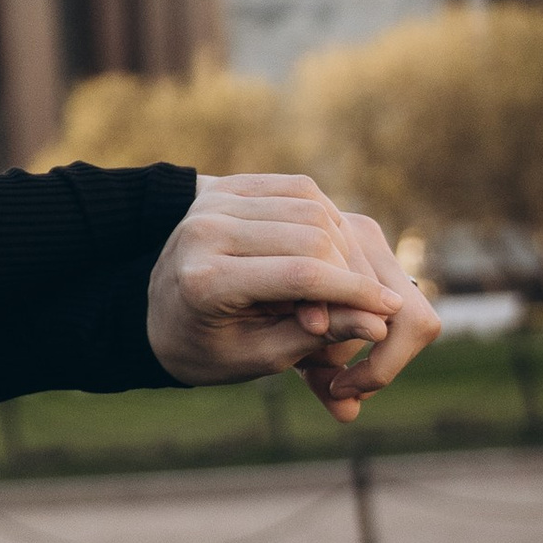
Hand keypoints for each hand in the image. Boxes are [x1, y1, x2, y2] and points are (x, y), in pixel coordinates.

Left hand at [146, 174, 441, 418]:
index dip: (354, 293)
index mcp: (205, 281)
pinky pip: (300, 191)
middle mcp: (206, 230)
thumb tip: (378, 323)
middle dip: (351, 273)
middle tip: (368, 305)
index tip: (388, 312)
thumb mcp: (257, 357)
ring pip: (313, 208)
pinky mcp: (229, 185)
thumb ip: (314, 338)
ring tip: (347, 283)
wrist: (154, 306)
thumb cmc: (207, 346)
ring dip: (344, 246)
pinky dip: (327, 219)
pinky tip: (333, 249)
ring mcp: (215, 201)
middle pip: (314, 237)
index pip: (301, 275)